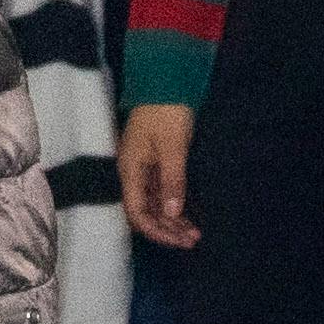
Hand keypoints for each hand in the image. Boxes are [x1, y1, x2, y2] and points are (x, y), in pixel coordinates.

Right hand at [124, 103, 194, 247]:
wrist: (165, 81)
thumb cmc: (166, 112)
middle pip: (144, 212)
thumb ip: (172, 181)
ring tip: (193, 234)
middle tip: (192, 241)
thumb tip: (172, 213)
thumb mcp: (173, 148)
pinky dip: (173, 205)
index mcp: (131, 170)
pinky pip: (160, 192)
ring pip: (154, 204)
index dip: (156, 231)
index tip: (178, 240)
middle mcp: (133, 173)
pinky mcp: (154, 163)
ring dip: (171, 221)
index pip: (137, 212)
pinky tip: (187, 216)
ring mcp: (143, 169)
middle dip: (166, 230)